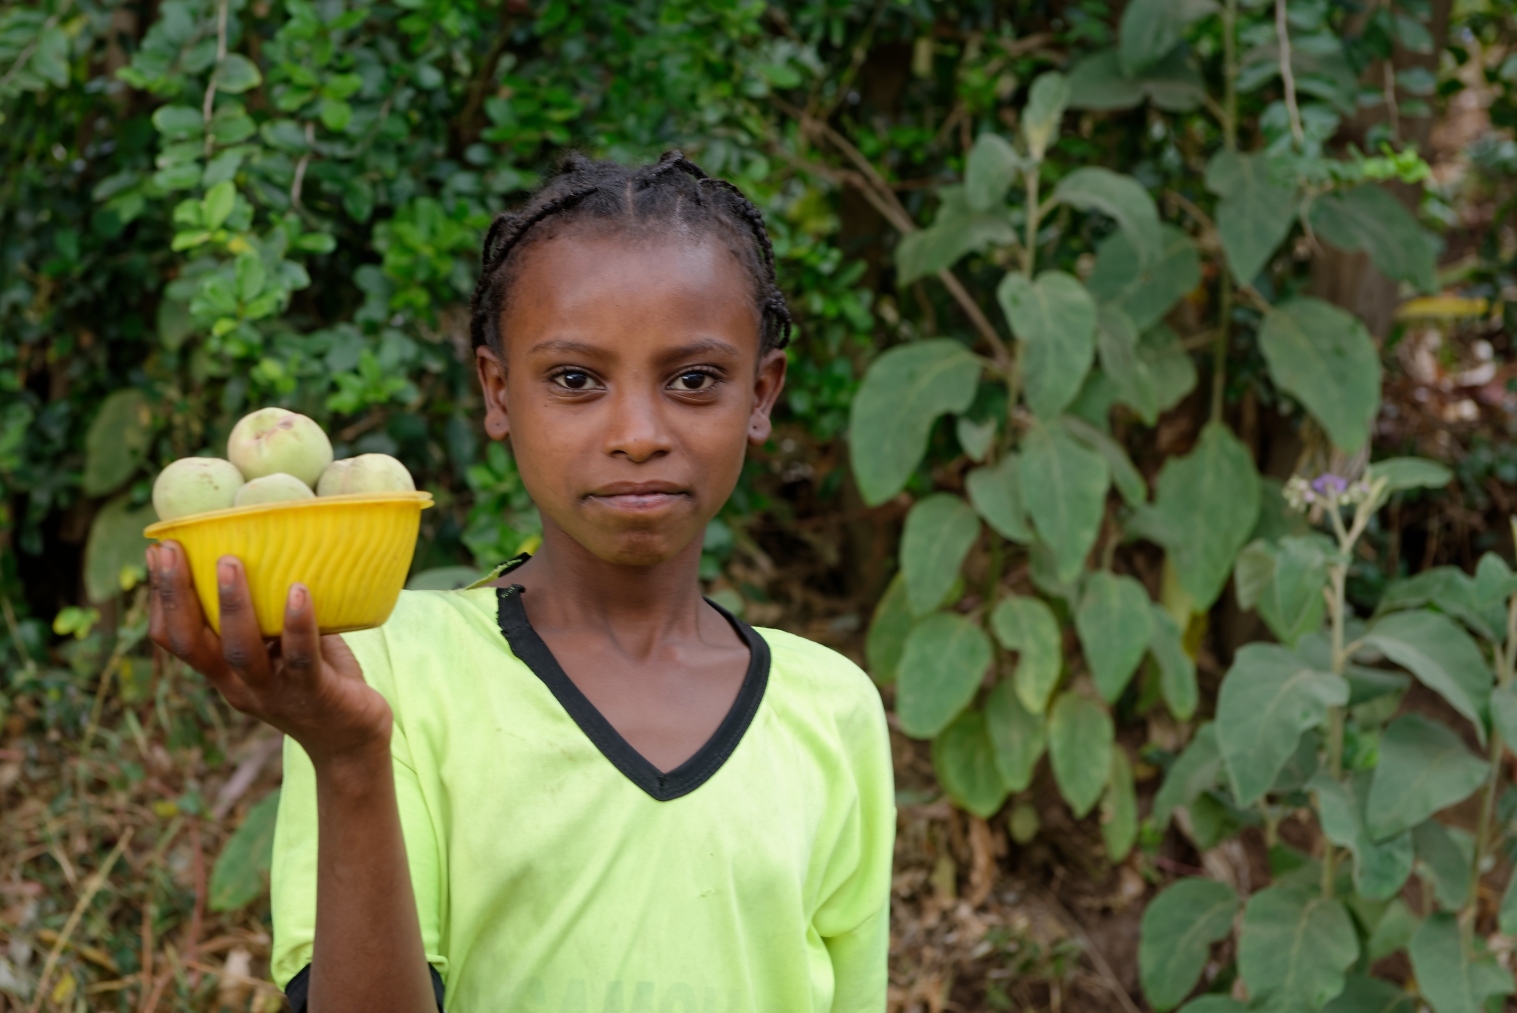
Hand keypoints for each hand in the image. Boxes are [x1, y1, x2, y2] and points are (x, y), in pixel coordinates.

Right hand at [146, 541, 393, 769]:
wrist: (353, 744)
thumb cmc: (321, 684)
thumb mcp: (286, 649)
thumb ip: (273, 615)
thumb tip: (275, 553)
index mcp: (225, 674)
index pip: (176, 640)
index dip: (160, 600)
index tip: (156, 553)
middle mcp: (239, 686)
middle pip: (193, 643)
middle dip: (176, 595)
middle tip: (170, 551)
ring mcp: (274, 692)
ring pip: (240, 650)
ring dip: (231, 605)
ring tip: (228, 562)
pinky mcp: (314, 694)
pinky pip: (302, 658)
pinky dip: (298, 623)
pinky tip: (298, 591)